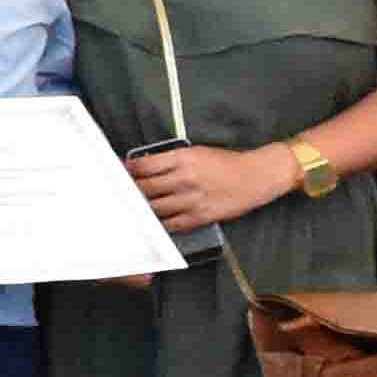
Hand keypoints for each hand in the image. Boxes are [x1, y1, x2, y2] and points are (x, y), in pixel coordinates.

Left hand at [128, 141, 294, 233]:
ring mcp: (191, 200)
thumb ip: (168, 160)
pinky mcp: (200, 217)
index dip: (127, 172)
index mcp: (182, 159)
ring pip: (153, 208)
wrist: (256, 177)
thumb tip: (139, 166)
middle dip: (131, 191)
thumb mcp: (195, 152)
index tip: (120, 175)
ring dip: (143, 209)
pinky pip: (170, 224)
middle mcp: (184, 179)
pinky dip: (160, 223)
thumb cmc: (225, 163)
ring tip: (137, 207)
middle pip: (143, 188)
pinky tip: (155, 220)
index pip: (142, 166)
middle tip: (123, 194)